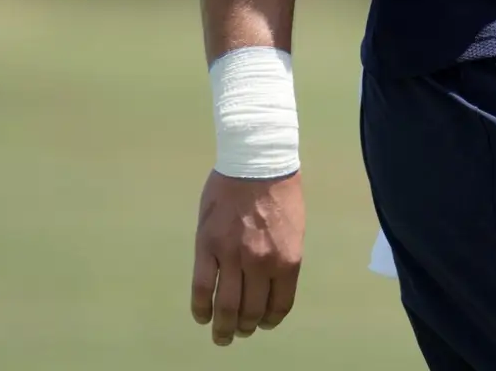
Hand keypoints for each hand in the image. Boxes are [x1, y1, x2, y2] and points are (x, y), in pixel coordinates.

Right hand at [191, 170, 303, 345]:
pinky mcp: (208, 246)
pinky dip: (201, 307)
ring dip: (223, 326)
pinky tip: (202, 316)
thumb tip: (271, 284)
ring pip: (226, 305)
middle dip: (245, 328)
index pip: (278, 305)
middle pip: (250, 310)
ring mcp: (232, 256)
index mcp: (287, 259)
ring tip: (221, 334)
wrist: (257, 162)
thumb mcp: (294, 229)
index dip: (269, 320)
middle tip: (239, 333)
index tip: (262, 324)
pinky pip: (202, 287)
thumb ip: (283, 258)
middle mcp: (261, 263)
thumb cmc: (280, 192)